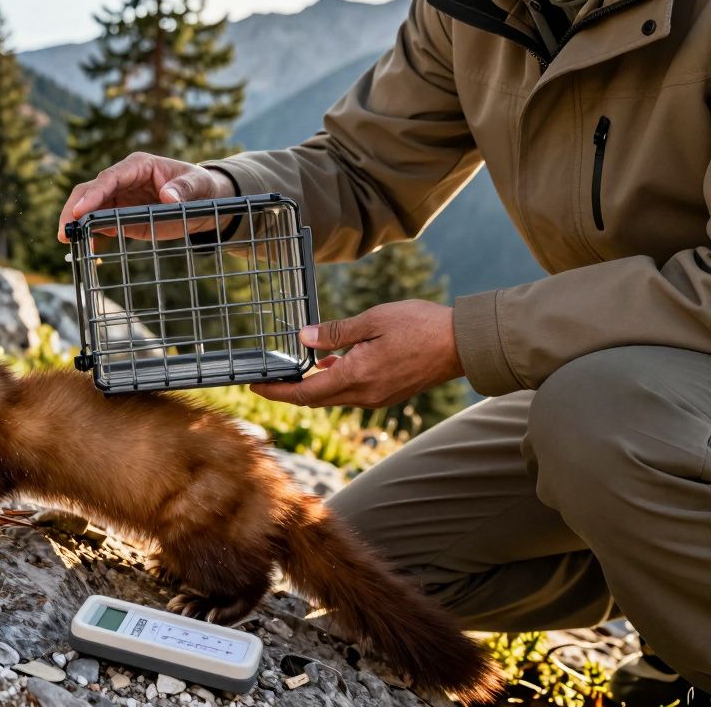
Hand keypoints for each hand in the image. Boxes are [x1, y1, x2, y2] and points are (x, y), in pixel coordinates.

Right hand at [57, 152, 235, 242]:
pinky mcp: (121, 215)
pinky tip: (88, 247)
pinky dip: (91, 234)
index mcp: (138, 166)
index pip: (109, 178)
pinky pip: (100, 223)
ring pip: (89, 207)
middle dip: (74, 209)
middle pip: (90, 190)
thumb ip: (184, 189)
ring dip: (77, 223)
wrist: (204, 201)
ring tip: (69, 241)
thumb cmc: (202, 186)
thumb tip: (169, 197)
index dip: (93, 195)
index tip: (79, 212)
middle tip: (64, 231)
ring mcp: (120, 197)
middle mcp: (123, 179)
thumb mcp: (198, 184)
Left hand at [251, 300, 463, 407]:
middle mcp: (364, 395)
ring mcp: (378, 397)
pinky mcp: (388, 393)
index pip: (305, 393)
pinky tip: (331, 361)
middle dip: (289, 390)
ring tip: (296, 365)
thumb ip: (335, 332)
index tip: (255, 385)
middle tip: (268, 377)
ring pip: (334, 396)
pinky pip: (352, 392)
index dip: (276, 391)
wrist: (464, 344)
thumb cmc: (421, 326)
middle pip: (315, 399)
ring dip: (314, 384)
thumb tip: (302, 338)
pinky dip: (335, 380)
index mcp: (356, 377)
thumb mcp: (372, 320)